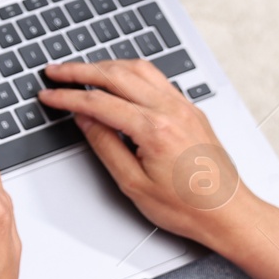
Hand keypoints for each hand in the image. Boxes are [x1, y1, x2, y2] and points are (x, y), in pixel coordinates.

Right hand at [37, 59, 268, 252]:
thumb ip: (105, 145)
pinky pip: (156, 78)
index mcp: (155, 129)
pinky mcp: (190, 110)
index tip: (49, 95)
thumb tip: (85, 120)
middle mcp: (172, 110)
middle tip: (55, 72)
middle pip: (116, 75)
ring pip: (138, 69)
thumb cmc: (188, 207)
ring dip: (106, 65)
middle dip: (80, 70)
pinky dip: (130, 71)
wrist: (229, 214)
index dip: (67, 97)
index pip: (99, 102)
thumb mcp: (133, 184)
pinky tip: (118, 78)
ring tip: (82, 70)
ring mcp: (184, 106)